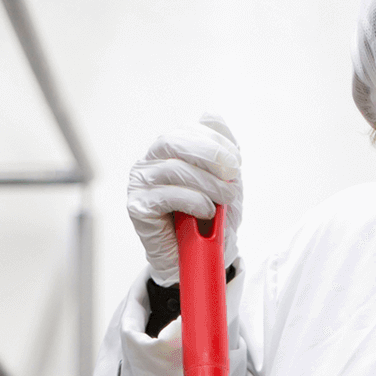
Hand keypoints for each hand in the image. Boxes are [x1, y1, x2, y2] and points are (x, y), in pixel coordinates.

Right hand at [128, 116, 241, 285]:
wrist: (193, 260)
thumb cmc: (207, 221)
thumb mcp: (222, 184)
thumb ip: (220, 153)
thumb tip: (211, 115)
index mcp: (171, 149)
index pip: (190, 128)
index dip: (216, 140)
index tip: (237, 162)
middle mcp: (151, 160)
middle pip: (176, 139)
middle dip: (210, 153)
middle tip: (233, 174)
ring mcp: (140, 182)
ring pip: (174, 168)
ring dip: (208, 183)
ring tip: (226, 199)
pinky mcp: (138, 207)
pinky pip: (166, 195)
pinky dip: (193, 200)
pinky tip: (207, 211)